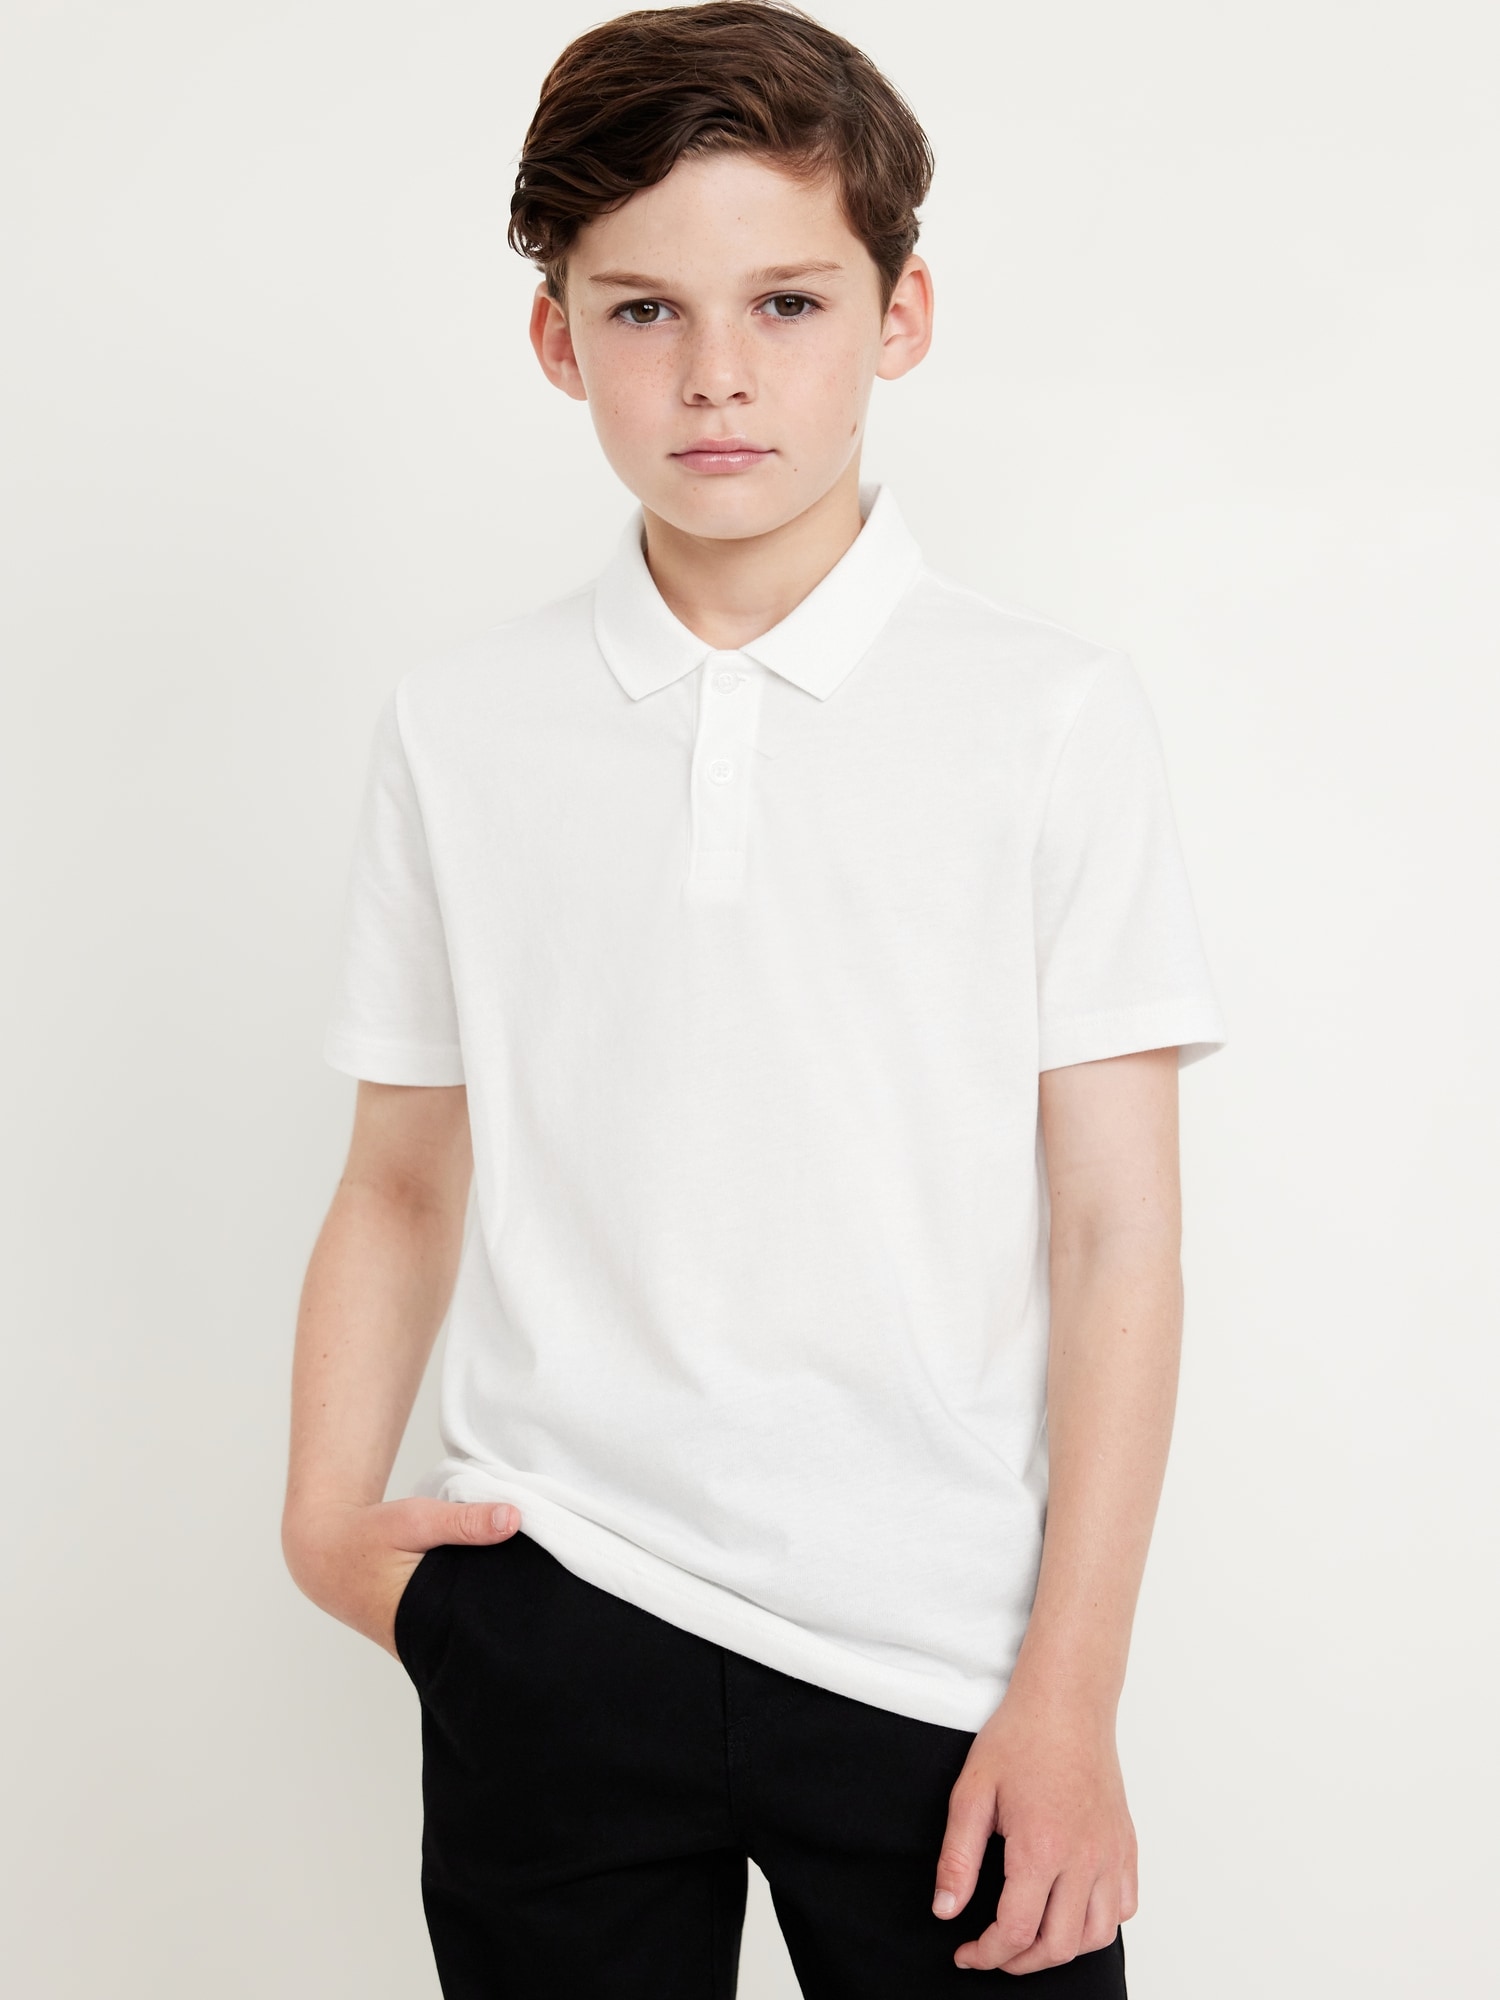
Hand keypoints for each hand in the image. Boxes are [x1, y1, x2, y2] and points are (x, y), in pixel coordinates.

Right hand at [283, 1497, 521, 1657]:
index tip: (538, 1594)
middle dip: (502, 1612)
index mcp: (418, 1627)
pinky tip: (488, 1584)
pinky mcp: (418, 1631)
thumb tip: (515, 1517)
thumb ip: (464, 1521)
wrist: (323, 1550)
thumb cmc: (366, 1536)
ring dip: (485, 1607)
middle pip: (476, 1634)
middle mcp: (419, 1646)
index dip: (509, 1615)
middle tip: (536, 1585)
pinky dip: (468, 1604)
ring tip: (519, 1583)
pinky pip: (452, 1622)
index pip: (479, 1633)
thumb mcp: (416, 1520)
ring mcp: (417, 1643)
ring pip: (464, 1629)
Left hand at [930, 1688, 1137, 1972]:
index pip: (1016, 1932)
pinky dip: (1100, 1923)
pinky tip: (1072, 1911)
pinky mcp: (1126, 1843)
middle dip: (1020, 1961)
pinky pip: (1125, 1906)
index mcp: (1041, 1848)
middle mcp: (1084, 1858)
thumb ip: (958, 1858)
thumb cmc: (1019, 1737)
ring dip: (1062, 1948)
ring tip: (1032, 1938)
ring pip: (1097, 1935)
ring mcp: (1111, 1853)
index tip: (966, 1952)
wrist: (1066, 1700)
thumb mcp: (972, 1792)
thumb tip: (945, 1910)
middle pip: (1059, 1945)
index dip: (986, 1954)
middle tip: (994, 1951)